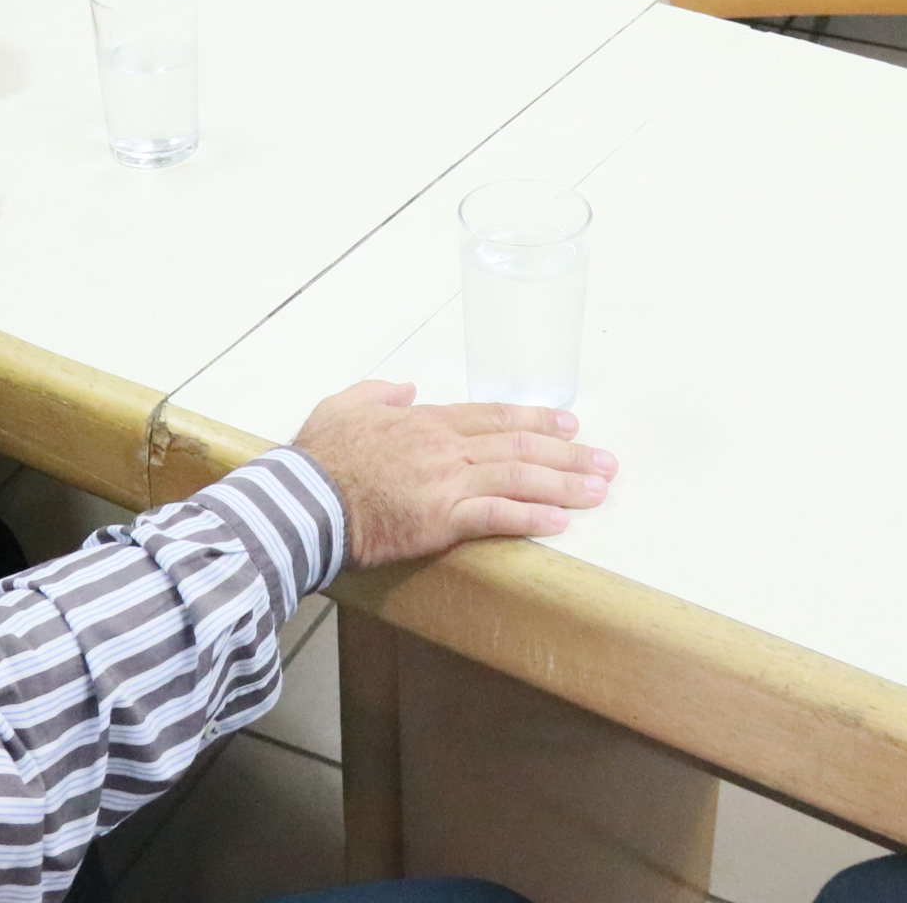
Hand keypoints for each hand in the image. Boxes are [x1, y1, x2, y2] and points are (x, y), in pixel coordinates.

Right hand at [287, 380, 616, 567]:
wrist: (301, 500)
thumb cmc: (317, 458)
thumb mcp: (344, 405)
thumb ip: (379, 392)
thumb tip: (405, 386)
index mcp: (426, 421)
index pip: (494, 416)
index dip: (537, 419)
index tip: (570, 424)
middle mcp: (445, 448)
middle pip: (520, 444)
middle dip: (569, 453)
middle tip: (604, 461)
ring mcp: (445, 483)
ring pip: (518, 477)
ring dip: (564, 484)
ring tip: (599, 491)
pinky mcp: (440, 520)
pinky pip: (496, 515)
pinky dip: (531, 516)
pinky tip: (560, 520)